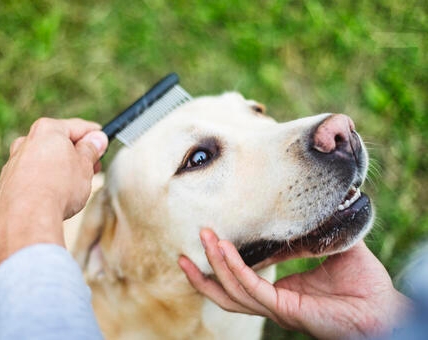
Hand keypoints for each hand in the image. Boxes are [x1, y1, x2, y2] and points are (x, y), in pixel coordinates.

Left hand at [0, 118, 107, 265]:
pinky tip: (32, 193)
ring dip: (52, 168)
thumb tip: (96, 139)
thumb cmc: (60, 188)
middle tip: (91, 168)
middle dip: (73, 154)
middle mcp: (25, 143)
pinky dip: (25, 184)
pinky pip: (16, 180)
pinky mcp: (1, 186)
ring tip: (67, 186)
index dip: (94, 136)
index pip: (77, 127)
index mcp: (47, 131)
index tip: (102, 143)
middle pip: (55, 143)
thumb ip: (91, 150)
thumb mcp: (85, 166)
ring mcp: (11, 164)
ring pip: (36, 160)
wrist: (28, 218)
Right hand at [178, 228, 411, 338]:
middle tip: (193, 239)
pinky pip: (250, 288)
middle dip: (205, 267)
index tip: (210, 238)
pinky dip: (234, 269)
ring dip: (213, 265)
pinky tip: (223, 249)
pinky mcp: (283, 309)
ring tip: (202, 240)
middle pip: (226, 289)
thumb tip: (307, 206)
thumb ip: (315, 232)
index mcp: (280, 290)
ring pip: (231, 290)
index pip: (243, 279)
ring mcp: (275, 307)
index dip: (223, 262)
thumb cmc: (364, 283)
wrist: (384, 309)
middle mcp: (272, 301)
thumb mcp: (333, 248)